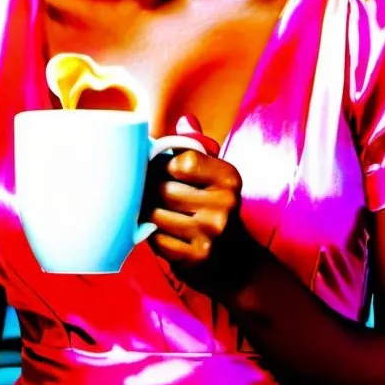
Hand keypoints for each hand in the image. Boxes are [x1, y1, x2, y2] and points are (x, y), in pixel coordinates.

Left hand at [147, 139, 258, 293]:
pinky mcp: (197, 257)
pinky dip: (154, 236)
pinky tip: (164, 234)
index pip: (180, 161)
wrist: (237, 264)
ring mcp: (211, 232)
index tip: (163, 170)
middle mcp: (225, 204)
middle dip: (149, 190)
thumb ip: (197, 147)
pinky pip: (157, 240)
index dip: (163, 165)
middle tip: (147, 192)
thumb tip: (185, 120)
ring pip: (156, 214)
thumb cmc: (216, 209)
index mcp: (229, 177)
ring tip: (153, 211)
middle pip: (163, 188)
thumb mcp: (215, 176)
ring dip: (148, 214)